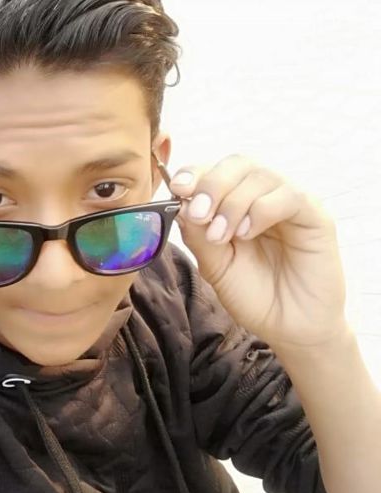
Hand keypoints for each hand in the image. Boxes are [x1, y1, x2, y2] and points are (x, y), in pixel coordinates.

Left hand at [170, 155, 346, 350]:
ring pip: (260, 176)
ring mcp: (290, 203)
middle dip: (211, 184)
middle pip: (238, 163)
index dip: (195, 173)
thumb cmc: (253, 295)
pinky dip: (261, 210)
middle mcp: (264, 196)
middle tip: (199, 214)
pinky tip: (248, 234)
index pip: (216, 170)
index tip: (177, 188)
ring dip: (233, 203)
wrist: (288, 329)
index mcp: (237, 202)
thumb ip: (198, 234)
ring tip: (222, 236)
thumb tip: (179, 203)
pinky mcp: (315, 216)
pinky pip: (289, 195)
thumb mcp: (215, 266)